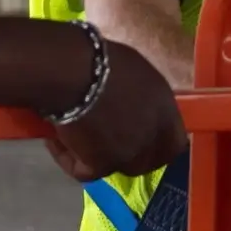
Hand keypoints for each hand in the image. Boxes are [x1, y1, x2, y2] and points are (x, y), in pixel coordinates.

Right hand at [42, 40, 187, 181]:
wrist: (74, 71)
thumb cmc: (101, 60)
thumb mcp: (135, 73)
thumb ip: (142, 97)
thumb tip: (131, 105)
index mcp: (165, 110)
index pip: (175, 142)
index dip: (159, 144)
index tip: (142, 138)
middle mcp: (152, 136)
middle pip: (148, 161)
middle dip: (130, 154)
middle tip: (107, 143)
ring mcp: (128, 154)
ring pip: (117, 166)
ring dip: (99, 155)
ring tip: (76, 135)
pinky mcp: (100, 166)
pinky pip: (83, 170)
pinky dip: (67, 157)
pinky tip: (55, 139)